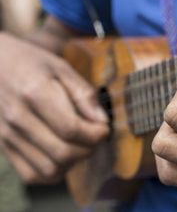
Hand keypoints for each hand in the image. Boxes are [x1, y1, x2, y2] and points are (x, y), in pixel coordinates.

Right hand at [0, 34, 108, 182]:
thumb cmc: (31, 63)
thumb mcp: (61, 67)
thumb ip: (83, 94)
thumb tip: (101, 120)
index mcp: (35, 93)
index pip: (71, 128)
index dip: (95, 134)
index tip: (104, 128)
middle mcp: (18, 118)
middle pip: (62, 152)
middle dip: (88, 149)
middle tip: (94, 137)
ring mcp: (7, 135)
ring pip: (48, 169)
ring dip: (72, 163)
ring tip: (79, 145)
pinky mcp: (3, 146)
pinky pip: (31, 174)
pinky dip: (53, 172)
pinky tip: (62, 156)